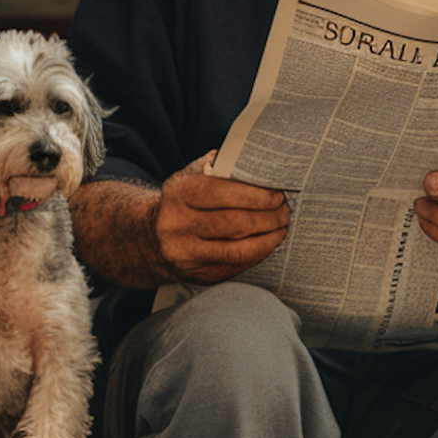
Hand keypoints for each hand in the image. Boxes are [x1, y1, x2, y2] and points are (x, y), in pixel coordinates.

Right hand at [155, 152, 289, 284]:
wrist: (152, 238)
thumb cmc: (185, 200)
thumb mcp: (193, 176)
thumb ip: (221, 167)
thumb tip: (262, 162)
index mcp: (178, 193)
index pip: (223, 192)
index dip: (256, 195)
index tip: (277, 193)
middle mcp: (177, 225)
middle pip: (234, 223)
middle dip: (268, 217)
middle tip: (285, 210)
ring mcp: (185, 254)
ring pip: (237, 249)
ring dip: (268, 238)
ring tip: (282, 226)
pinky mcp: (197, 274)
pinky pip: (236, 265)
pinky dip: (258, 254)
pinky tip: (269, 243)